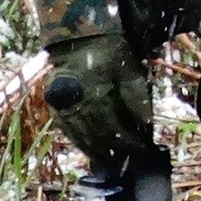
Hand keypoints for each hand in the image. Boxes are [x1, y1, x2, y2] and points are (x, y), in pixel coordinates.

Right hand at [40, 33, 151, 173]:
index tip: (142, 150)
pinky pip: (68, 130)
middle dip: (113, 152)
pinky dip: (81, 142)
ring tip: (111, 163)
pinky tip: (91, 150)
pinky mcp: (54, 105)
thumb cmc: (110, 51)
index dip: (128, 142)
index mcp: (94, 93)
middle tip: (128, 163)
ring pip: (80, 137)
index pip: (112, 127)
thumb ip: (136, 96)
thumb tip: (145, 123)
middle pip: (95, 137)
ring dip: (96, 153)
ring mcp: (62, 105)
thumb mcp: (129, 68)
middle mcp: (75, 102)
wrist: (78, 36)